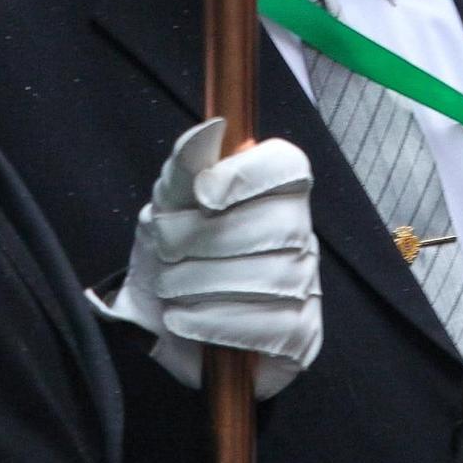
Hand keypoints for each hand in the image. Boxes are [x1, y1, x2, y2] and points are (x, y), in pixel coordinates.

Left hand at [90, 118, 321, 399]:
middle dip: (210, 241)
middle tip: (167, 251)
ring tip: (171, 286)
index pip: (289, 165)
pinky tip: (186, 318)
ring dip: (204, 284)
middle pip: (282, 226)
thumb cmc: (171, 252)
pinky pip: (274, 328)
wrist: (156, 319)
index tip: (203, 196)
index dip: (248, 177)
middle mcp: (301, 233)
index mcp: (273, 189)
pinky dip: (218, 322)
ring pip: (276, 278)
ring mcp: (307, 285)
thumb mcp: (167, 204)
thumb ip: (187, 165)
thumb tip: (213, 127)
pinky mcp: (302, 336)